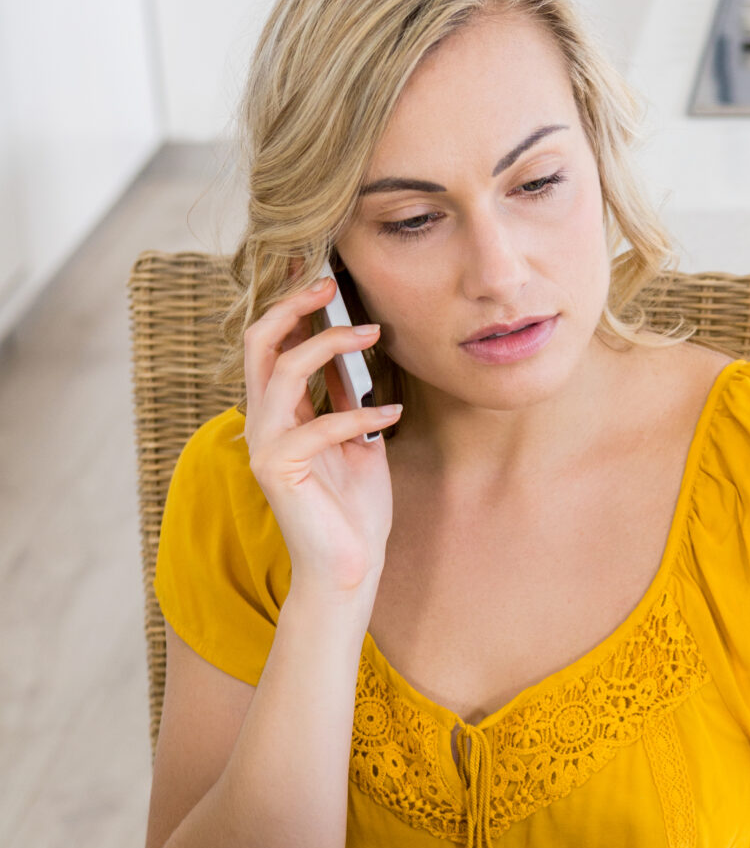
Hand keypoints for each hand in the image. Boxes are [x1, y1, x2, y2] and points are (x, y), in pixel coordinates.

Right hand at [242, 276, 401, 597]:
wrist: (349, 568)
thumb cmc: (353, 511)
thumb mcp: (356, 441)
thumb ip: (346, 399)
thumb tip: (353, 353)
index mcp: (278, 415)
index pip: (271, 346)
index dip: (292, 308)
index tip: (325, 279)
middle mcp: (262, 424)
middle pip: (260, 344)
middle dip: (294, 307)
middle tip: (331, 284)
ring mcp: (264, 446)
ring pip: (283, 372)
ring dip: (330, 346)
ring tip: (373, 334)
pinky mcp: (278, 471)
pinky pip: (319, 426)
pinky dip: (359, 415)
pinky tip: (391, 416)